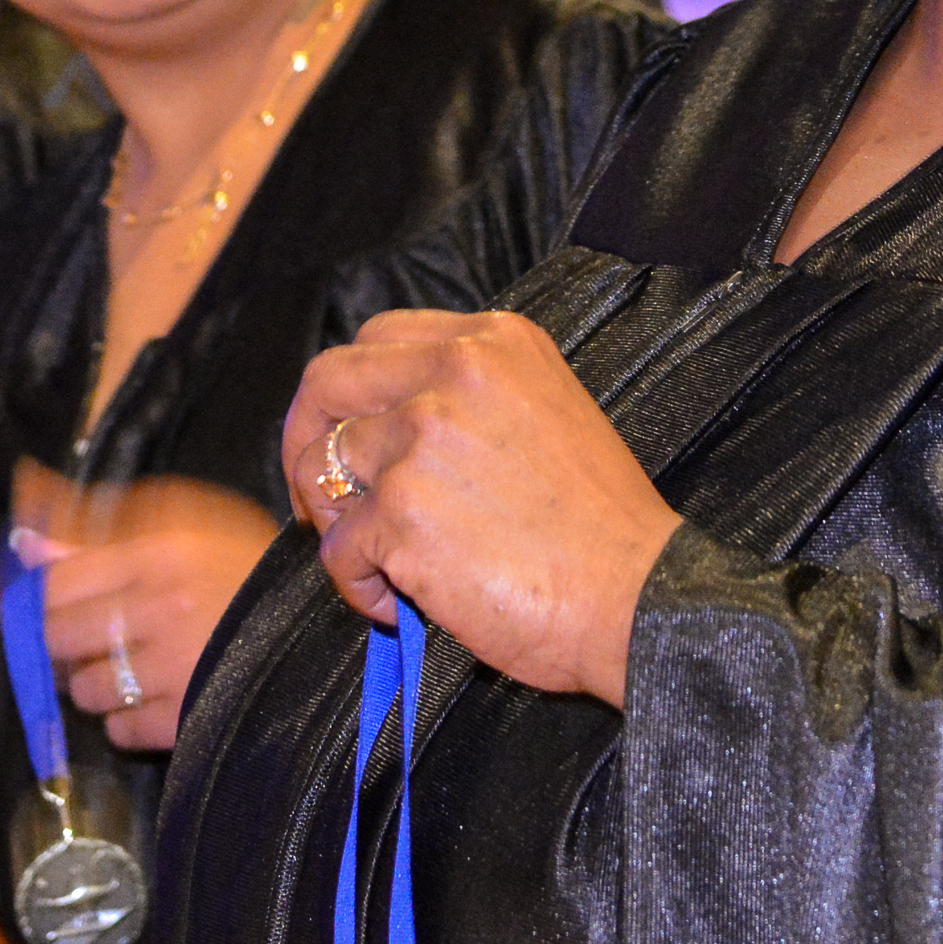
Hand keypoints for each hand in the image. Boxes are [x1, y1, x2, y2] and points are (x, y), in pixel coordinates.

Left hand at [13, 479, 286, 753]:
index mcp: (158, 552)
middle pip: (58, 639)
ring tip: (132, 666)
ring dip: (98, 683)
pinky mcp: (187, 720)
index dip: (38, 597)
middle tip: (92, 635)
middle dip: (65, 641)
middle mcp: (160, 610)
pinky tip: (154, 696)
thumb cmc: (242, 564)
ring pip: (86, 691)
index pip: (55, 582)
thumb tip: (20, 541)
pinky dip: (128, 719)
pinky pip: (119, 730)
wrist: (318, 626)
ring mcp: (174, 669)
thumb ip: (96, 526)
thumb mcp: (180, 522)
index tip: (46, 602)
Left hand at [280, 309, 680, 708]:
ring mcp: (421, 438)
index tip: (345, 438)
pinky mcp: (400, 512)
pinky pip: (338, 550)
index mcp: (494, 342)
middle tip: (317, 498)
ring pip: (322, 468)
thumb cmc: (602, 526)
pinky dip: (358, 587)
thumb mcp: (549, 412)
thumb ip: (473, 396)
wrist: (638, 597)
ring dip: (337, 524)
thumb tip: (391, 423)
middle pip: (328, 380)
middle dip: (304, 440)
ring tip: (381, 567)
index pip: (378, 336)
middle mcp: (453, 373)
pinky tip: (401, 607)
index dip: (348, 393)